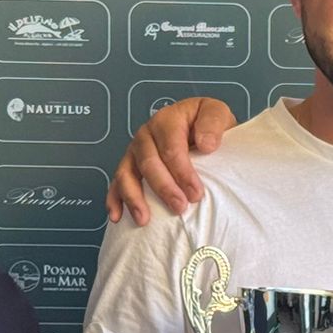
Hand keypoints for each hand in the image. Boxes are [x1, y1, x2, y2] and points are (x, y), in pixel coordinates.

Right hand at [106, 97, 237, 224]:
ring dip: (134, 198)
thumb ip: (213, 123)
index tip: (196, 194)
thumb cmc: (209, 126)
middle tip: (179, 207)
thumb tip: (206, 144)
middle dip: (163, 188)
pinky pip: (117, 183)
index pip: (171, 148)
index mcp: (167, 120)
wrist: (202, 130)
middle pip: (148, 162)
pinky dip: (115, 200)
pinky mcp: (129, 166)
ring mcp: (134, 151)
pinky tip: (117, 217)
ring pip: (126, 173)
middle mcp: (146, 134)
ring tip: (144, 219)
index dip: (182, 172)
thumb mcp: (217, 113)